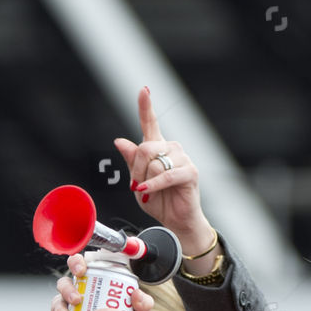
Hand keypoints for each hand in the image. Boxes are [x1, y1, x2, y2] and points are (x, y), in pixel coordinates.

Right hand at [50, 254, 155, 310]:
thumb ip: (143, 305)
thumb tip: (137, 293)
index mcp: (97, 282)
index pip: (88, 263)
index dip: (82, 260)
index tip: (84, 268)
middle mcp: (81, 288)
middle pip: (71, 272)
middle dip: (73, 270)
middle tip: (80, 280)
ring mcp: (69, 302)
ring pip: (61, 290)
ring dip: (67, 293)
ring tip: (76, 303)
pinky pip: (56, 310)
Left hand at [114, 88, 216, 265]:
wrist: (175, 220)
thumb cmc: (158, 201)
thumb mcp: (137, 181)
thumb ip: (131, 162)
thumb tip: (120, 141)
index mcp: (157, 148)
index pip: (150, 123)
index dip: (145, 106)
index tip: (144, 90)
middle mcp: (171, 148)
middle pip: (145, 148)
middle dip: (135, 169)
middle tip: (136, 185)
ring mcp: (182, 158)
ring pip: (154, 162)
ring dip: (145, 180)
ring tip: (147, 191)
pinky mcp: (190, 172)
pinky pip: (166, 174)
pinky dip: (154, 184)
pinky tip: (147, 190)